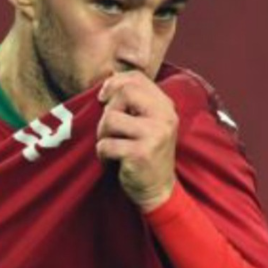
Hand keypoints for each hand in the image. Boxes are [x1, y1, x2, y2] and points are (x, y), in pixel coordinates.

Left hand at [96, 71, 177, 212]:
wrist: (158, 189)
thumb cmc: (145, 152)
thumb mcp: (147, 123)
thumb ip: (134, 102)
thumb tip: (107, 82)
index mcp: (165, 106)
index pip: (136, 78)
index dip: (114, 83)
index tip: (104, 99)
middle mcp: (164, 117)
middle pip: (124, 92)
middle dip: (107, 110)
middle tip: (109, 129)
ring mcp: (154, 135)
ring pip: (110, 119)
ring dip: (102, 135)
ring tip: (112, 146)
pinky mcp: (140, 154)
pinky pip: (105, 144)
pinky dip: (102, 154)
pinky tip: (112, 161)